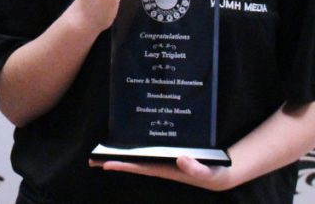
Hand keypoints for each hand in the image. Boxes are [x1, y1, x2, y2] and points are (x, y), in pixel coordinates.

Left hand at [90, 156, 234, 190]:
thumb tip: (181, 159)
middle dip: (114, 160)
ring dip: (122, 153)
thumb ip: (195, 168)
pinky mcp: (168, 154)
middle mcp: (160, 164)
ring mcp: (163, 159)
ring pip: (138, 156)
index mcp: (165, 169)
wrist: (222, 173)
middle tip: (92, 158)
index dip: (122, 165)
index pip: (139, 167)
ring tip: (103, 150)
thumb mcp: (207, 172)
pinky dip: (137, 145)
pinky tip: (129, 140)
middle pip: (133, 162)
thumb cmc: (212, 173)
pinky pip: (148, 149)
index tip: (104, 164)